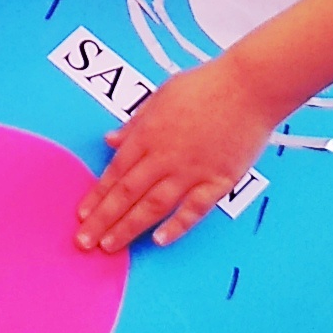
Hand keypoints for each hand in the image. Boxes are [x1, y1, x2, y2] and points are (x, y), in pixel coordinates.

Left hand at [75, 59, 276, 251]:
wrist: (249, 87)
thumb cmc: (206, 85)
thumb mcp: (161, 95)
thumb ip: (135, 123)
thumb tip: (111, 139)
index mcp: (148, 133)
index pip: (115, 172)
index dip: (97, 196)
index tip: (82, 215)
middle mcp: (165, 156)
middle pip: (127, 194)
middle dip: (103, 220)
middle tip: (84, 241)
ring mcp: (191, 171)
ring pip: (153, 206)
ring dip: (129, 228)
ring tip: (111, 246)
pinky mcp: (218, 180)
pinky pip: (194, 209)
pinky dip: (176, 226)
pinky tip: (159, 240)